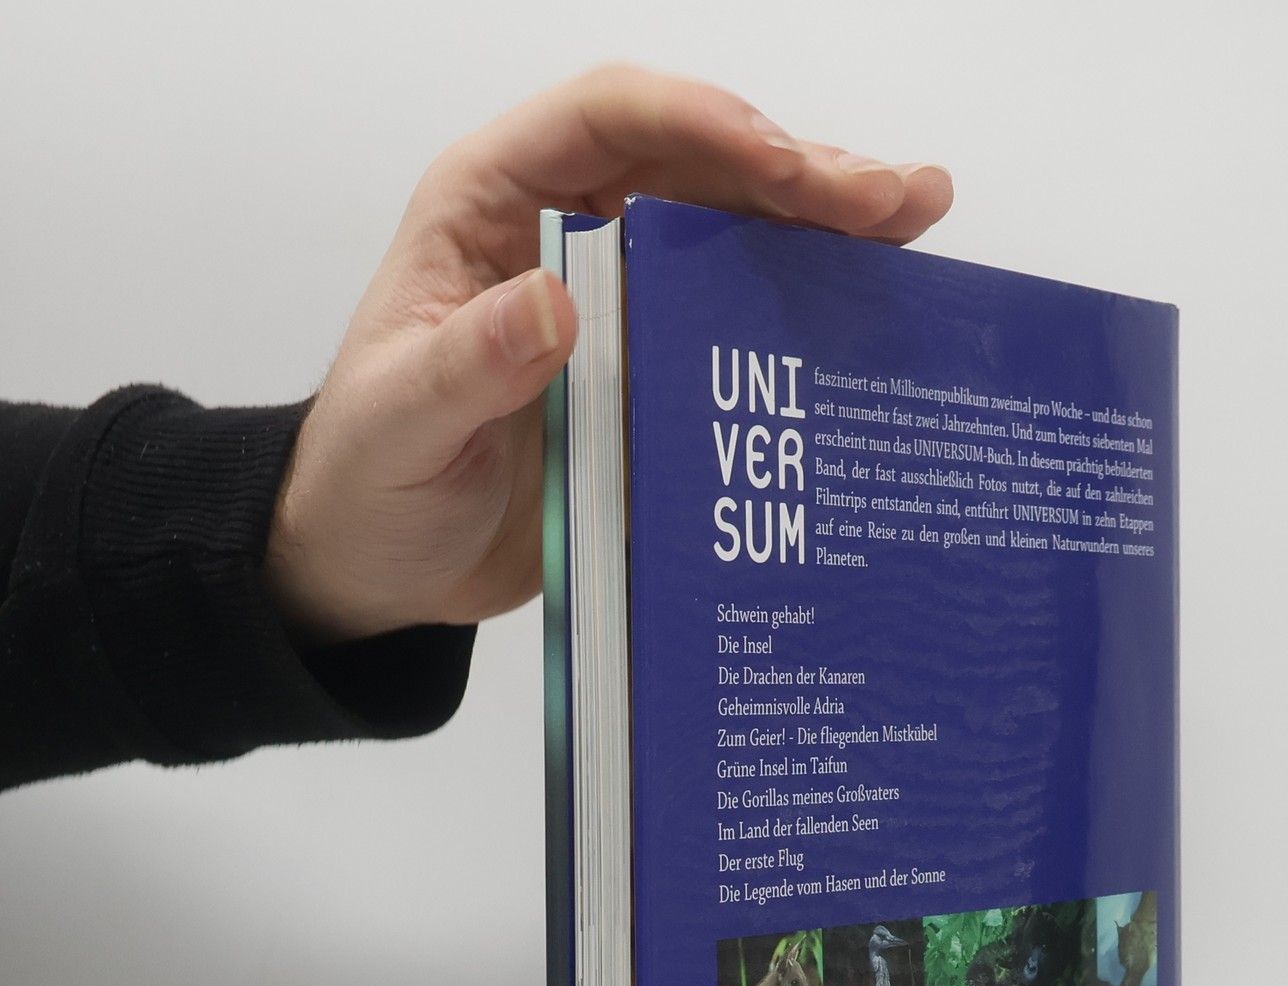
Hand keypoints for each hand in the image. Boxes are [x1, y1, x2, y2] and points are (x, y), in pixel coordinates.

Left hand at [267, 66, 951, 639]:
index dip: (704, 123)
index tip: (784, 167)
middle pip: (697, 161)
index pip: (608, 119)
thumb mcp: (400, 422)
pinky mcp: (656, 365)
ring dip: (827, 220)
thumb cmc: (370, 480)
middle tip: (892, 199)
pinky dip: (812, 302)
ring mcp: (622, 296)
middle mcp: (569, 229)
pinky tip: (881, 302)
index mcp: (495, 204)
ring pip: (736, 225)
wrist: (383, 563)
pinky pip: (743, 314)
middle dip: (799, 168)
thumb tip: (554, 300)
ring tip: (917, 218)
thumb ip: (470, 363)